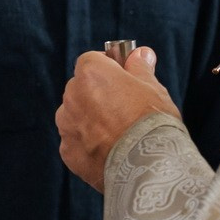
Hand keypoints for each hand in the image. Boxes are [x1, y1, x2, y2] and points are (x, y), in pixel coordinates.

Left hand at [55, 47, 180, 190]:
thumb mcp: (153, 88)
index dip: (109, 69)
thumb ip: (140, 67)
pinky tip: (111, 152)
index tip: (124, 79)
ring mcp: (67, 126)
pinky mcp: (68, 152)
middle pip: (81, 88)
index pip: (92, 61)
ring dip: (90, 120)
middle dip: (98, 95)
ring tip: (119, 134)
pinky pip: (76, 142)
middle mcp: (71, 96)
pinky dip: (89, 145)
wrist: (148, 166)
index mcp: (90, 74)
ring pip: (76, 116)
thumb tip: (141, 53)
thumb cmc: (152, 121)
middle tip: (125, 110)